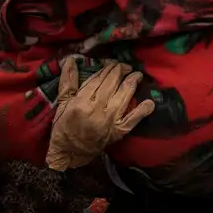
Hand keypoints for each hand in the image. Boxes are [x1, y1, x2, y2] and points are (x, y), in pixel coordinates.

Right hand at [46, 56, 155, 171]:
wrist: (70, 153)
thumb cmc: (64, 126)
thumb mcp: (62, 103)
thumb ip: (67, 81)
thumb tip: (70, 59)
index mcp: (81, 102)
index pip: (98, 80)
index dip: (107, 69)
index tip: (112, 63)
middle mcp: (96, 110)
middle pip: (111, 85)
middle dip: (120, 72)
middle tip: (125, 66)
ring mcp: (109, 121)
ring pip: (123, 97)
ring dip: (132, 84)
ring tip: (137, 75)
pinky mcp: (118, 131)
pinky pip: (132, 120)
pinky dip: (142, 111)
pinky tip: (150, 103)